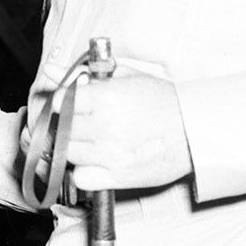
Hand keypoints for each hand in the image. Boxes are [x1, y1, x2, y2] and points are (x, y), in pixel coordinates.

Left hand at [59, 70, 192, 192]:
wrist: (195, 129)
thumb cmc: (163, 101)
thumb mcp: (126, 77)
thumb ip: (85, 73)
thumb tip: (51, 68)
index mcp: (107, 97)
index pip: (60, 101)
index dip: (62, 103)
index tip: (69, 106)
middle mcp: (106, 125)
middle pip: (62, 128)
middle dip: (67, 125)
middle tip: (81, 124)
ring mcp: (111, 153)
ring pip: (69, 153)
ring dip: (75, 148)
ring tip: (93, 141)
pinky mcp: (119, 176)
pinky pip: (81, 177)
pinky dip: (84, 172)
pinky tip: (97, 161)